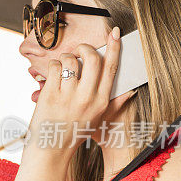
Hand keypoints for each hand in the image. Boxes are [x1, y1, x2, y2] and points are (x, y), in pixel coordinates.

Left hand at [28, 26, 134, 153]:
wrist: (51, 148)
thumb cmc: (75, 132)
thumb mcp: (98, 119)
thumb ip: (114, 103)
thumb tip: (130, 91)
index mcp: (101, 101)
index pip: (111, 69)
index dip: (115, 48)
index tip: (115, 33)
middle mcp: (87, 98)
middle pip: (93, 59)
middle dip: (86, 48)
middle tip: (81, 50)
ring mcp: (68, 96)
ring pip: (71, 61)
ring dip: (67, 57)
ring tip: (64, 65)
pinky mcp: (50, 95)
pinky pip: (54, 68)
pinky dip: (54, 66)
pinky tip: (53, 73)